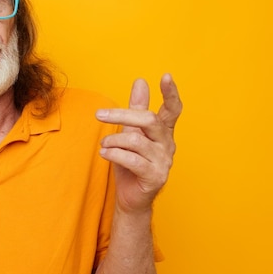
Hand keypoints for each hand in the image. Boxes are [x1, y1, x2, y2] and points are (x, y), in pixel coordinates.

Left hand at [96, 73, 181, 213]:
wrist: (130, 198)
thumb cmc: (130, 163)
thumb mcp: (131, 132)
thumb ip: (137, 109)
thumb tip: (141, 81)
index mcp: (164, 132)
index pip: (172, 109)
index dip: (170, 93)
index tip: (165, 76)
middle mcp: (168, 145)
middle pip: (149, 120)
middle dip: (122, 115)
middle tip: (99, 115)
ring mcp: (164, 162)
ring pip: (136, 140)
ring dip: (113, 141)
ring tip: (103, 145)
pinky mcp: (155, 177)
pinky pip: (132, 160)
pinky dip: (114, 154)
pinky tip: (105, 154)